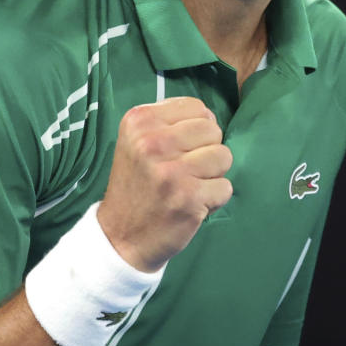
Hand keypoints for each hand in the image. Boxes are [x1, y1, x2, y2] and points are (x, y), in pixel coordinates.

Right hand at [97, 97, 232, 270]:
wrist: (120, 237)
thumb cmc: (137, 185)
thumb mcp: (138, 141)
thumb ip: (170, 123)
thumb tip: (211, 119)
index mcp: (140, 121)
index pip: (197, 108)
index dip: (197, 130)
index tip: (179, 150)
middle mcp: (152, 142)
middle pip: (213, 130)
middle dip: (207, 151)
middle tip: (184, 171)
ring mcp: (171, 171)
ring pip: (224, 156)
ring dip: (213, 175)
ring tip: (189, 186)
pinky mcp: (188, 197)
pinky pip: (226, 187)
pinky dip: (214, 199)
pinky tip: (191, 204)